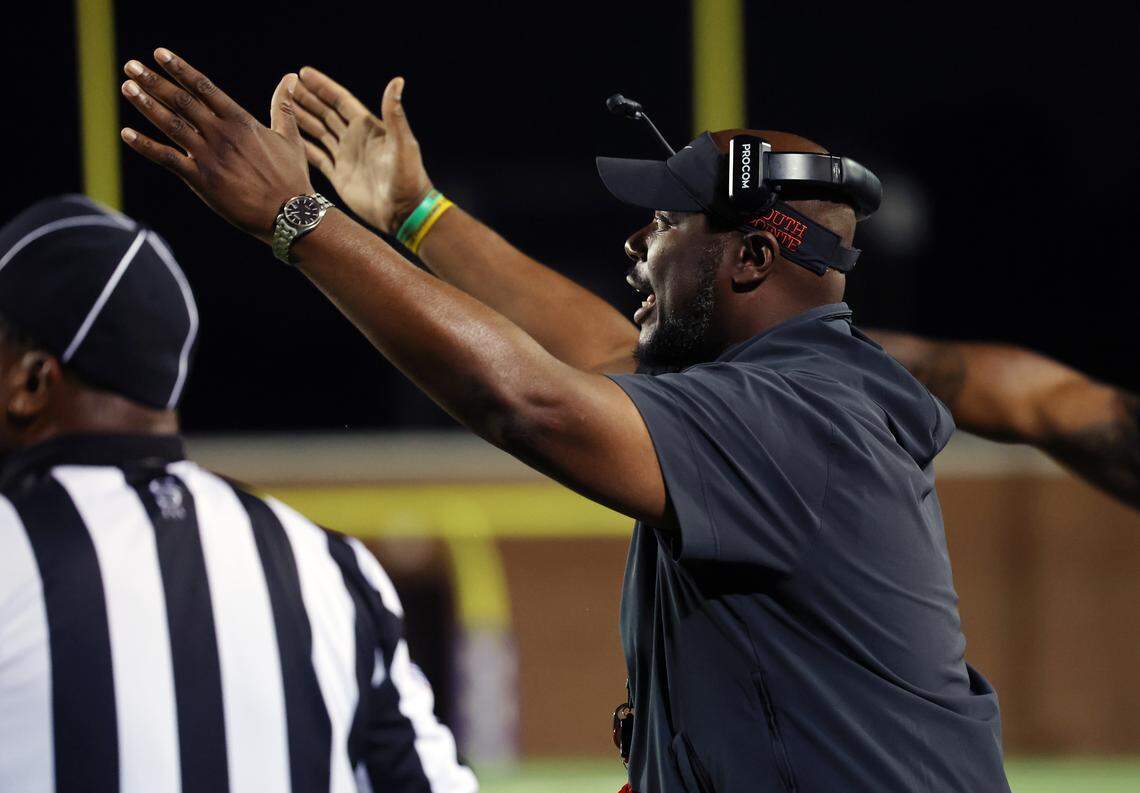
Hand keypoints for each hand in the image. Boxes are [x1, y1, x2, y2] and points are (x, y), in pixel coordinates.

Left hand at [120, 48, 313, 243]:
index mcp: (241, 121)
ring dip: (147, 104)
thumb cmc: (292, 177)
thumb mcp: (290, 137)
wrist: (290, 214)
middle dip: (154, 81)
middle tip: (131, 66)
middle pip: (182, 101)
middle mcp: (222, 134)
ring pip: (172, 124)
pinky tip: (127, 133)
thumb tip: (290, 78)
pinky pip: (167, 158)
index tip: (160, 54)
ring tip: (128, 87)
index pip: (204, 88)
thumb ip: (283, 106)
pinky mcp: (202, 180)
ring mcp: (210, 156)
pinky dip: (145, 145)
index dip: (180, 69)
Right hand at [293, 67, 432, 233]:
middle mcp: (355, 139)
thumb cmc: (408, 178)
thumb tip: (397, 81)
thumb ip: (394, 113)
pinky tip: (290, 139)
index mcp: (368, 127)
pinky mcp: (339, 176)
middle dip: (307, 99)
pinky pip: (317, 158)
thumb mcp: (403, 143)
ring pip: (319, 132)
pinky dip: (303, 147)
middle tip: (287, 86)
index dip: (323, 87)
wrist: (403, 212)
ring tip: (283, 106)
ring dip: (302, 119)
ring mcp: (346, 157)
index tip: (304, 73)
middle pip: (326, 113)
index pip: (340, 100)